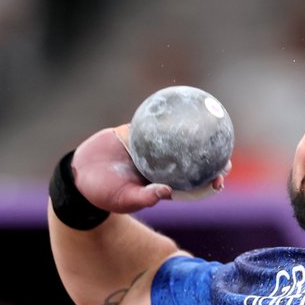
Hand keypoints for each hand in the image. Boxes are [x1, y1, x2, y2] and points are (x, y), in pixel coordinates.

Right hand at [70, 126, 226, 213]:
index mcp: (162, 185)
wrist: (81, 175)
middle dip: (209, 159)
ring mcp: (150, 148)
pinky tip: (176, 104)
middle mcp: (161, 166)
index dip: (207, 182)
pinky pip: (153, 122)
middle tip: (224, 155)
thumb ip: (145, 198)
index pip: (191, 185)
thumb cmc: (104, 194)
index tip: (220, 179)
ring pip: (176, 140)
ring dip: (193, 134)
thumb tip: (166, 193)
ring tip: (210, 125)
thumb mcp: (124, 200)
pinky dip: (164, 115)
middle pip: (190, 161)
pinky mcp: (136, 133)